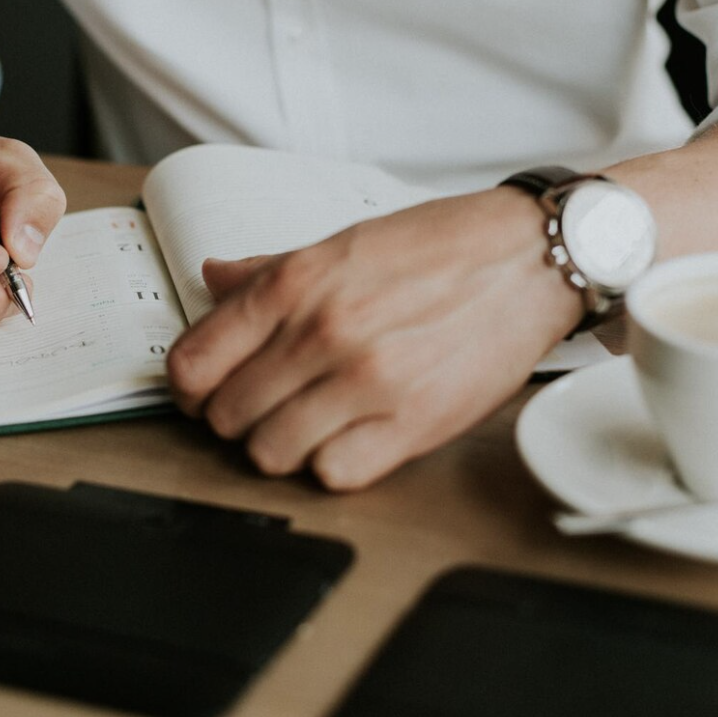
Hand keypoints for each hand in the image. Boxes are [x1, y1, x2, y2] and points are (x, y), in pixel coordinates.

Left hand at [166, 187, 582, 489]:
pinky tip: (345, 438)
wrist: (529, 258)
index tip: (203, 390)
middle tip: (261, 406)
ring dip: (279, 445)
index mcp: (296, 283)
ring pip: (270, 454)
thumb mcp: (342, 242)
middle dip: (234, 417)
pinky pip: (332, 474)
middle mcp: (322, 332)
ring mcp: (366, 382)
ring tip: (304, 424)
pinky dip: (329, 464)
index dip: (188, 387)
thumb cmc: (441, 247)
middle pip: (226, 416)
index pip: (193, 361)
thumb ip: (269, 270)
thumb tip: (212, 280)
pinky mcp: (412, 424)